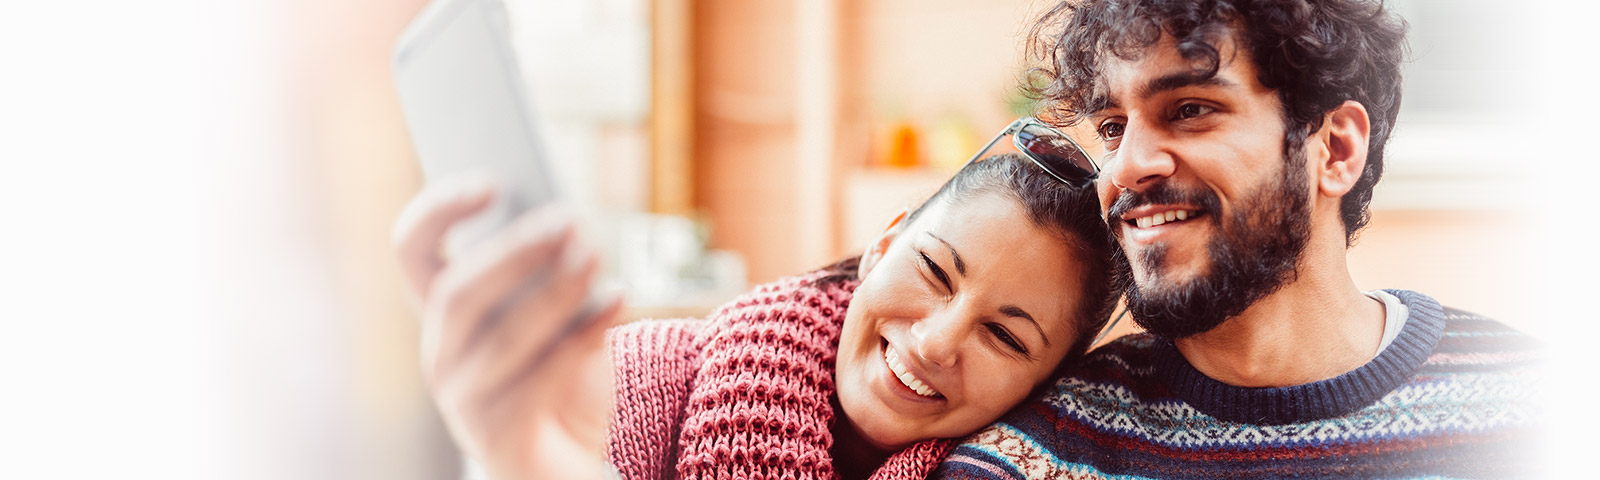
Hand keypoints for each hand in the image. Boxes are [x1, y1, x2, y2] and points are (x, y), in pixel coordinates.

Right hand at [393, 177, 621, 479]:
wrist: (568, 468)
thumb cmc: (564, 381)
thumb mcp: (557, 318)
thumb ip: (547, 274)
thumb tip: (564, 220)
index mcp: (443, 314)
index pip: (411, 248)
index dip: (439, 209)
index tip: (490, 178)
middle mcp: (439, 355)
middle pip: (459, 290)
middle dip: (514, 249)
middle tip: (570, 218)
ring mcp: (463, 400)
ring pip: (502, 334)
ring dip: (555, 288)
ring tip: (598, 253)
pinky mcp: (500, 436)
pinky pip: (540, 378)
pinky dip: (583, 334)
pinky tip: (621, 297)